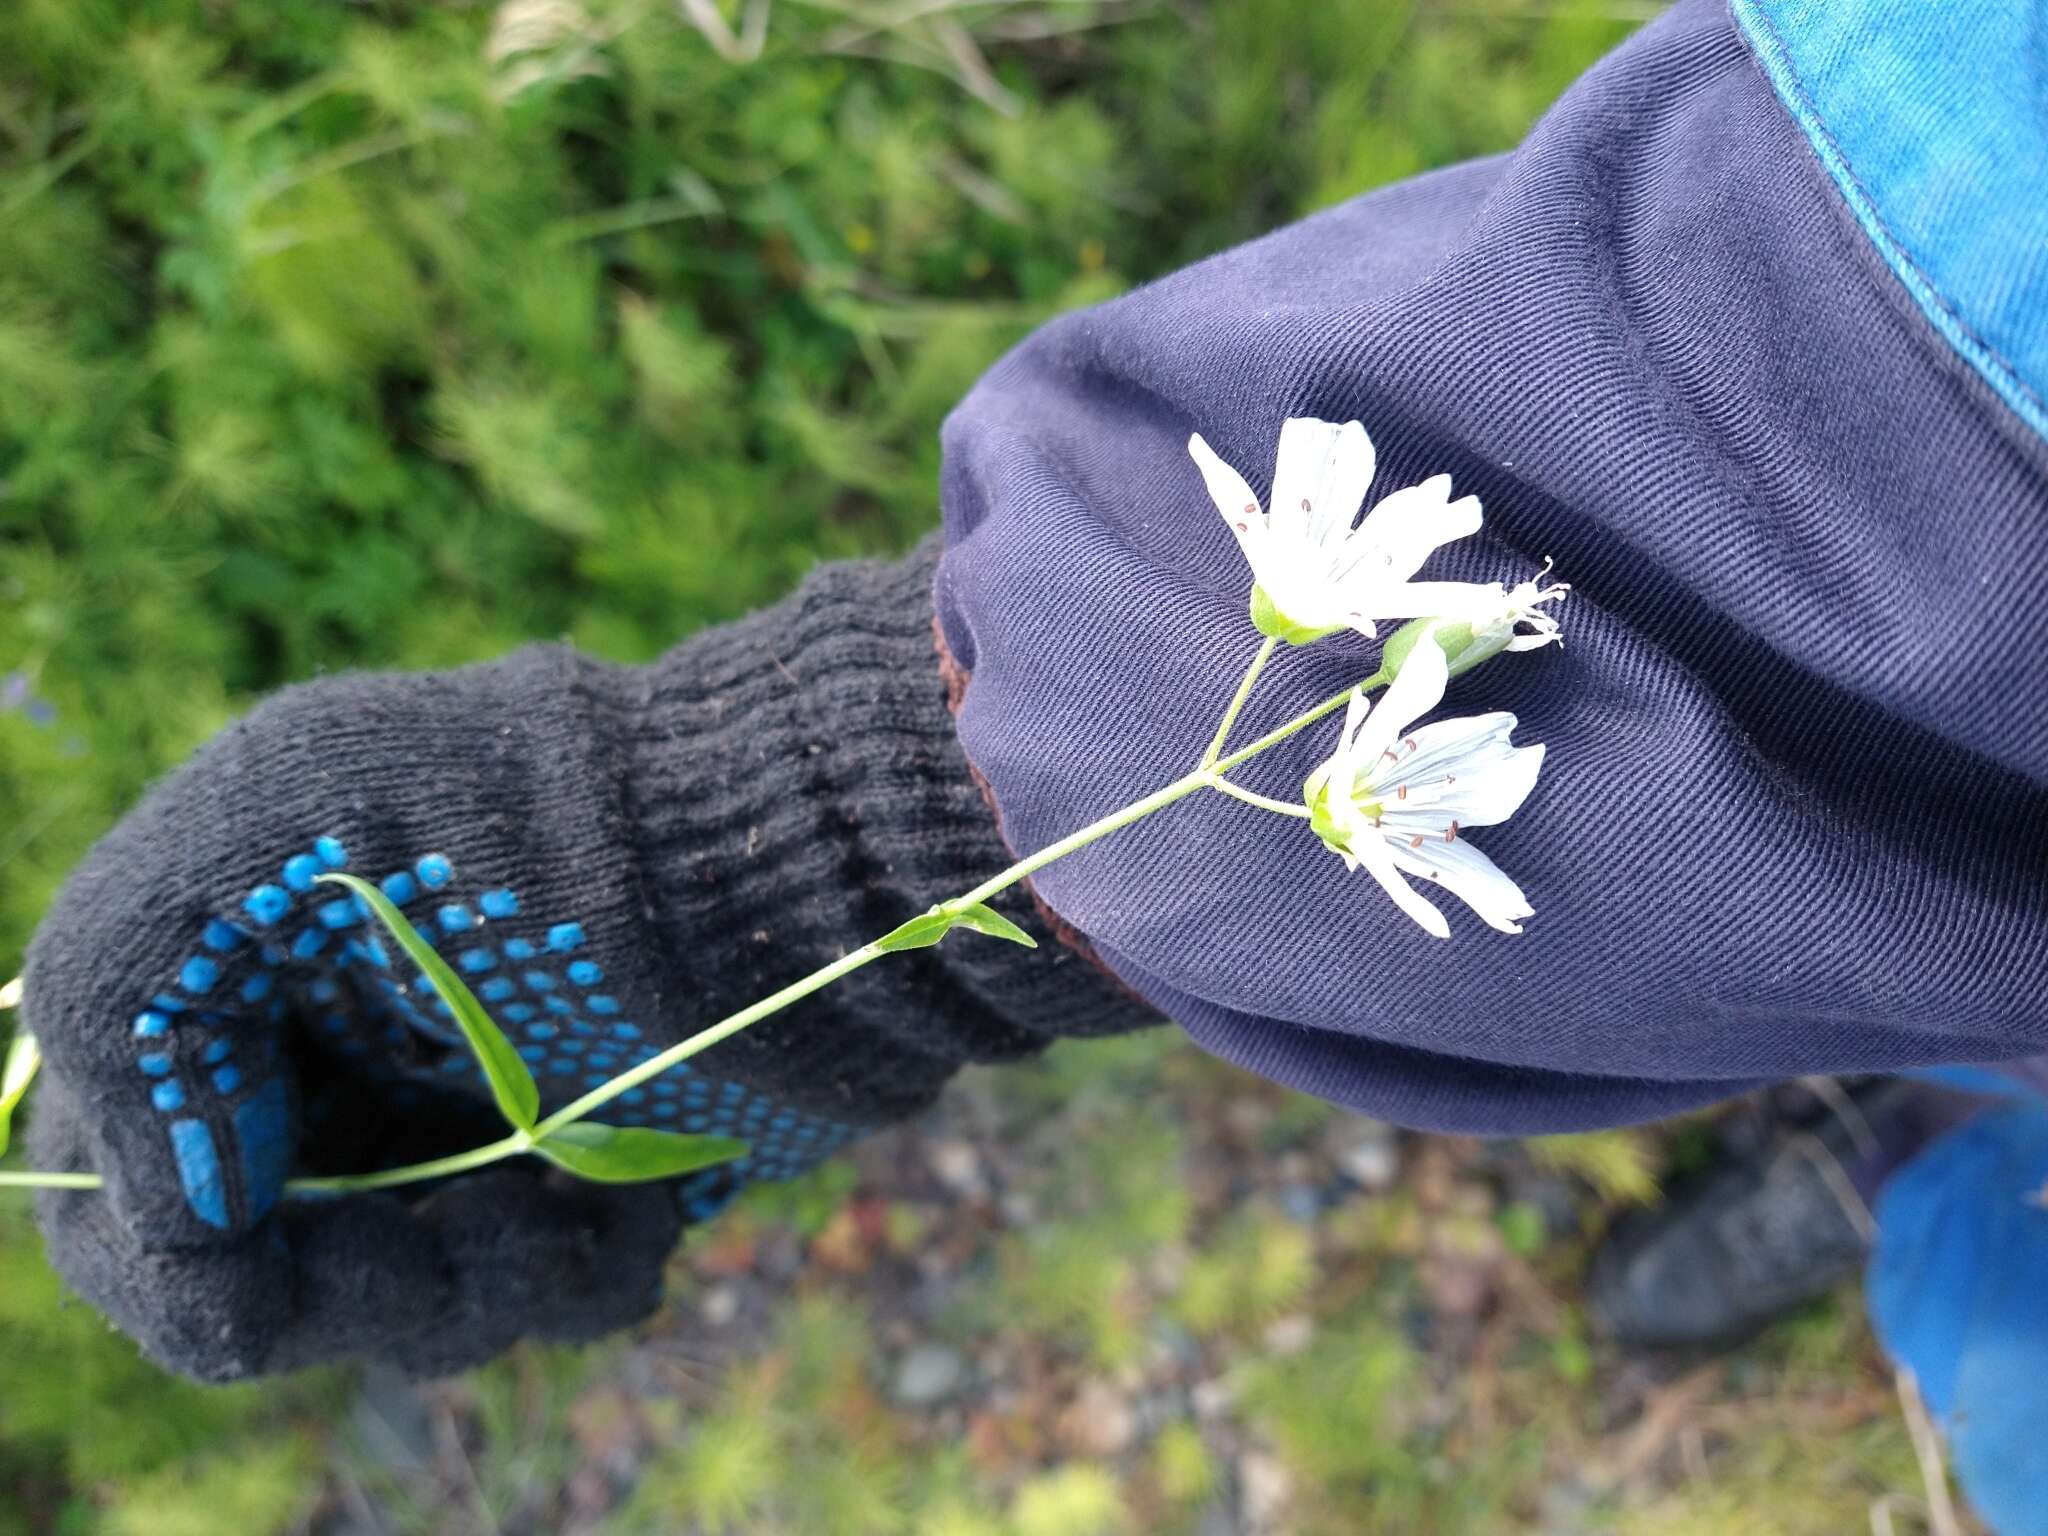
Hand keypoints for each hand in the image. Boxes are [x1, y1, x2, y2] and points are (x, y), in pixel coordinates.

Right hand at [20, 547, 1150, 1380]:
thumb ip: (130, 980)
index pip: (109, 1160)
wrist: (811, 868)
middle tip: (462, 1234)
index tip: (258, 1267)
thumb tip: (196, 1218)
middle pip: (250, 1268)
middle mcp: (336, 1049)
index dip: (159, 1240)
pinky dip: (573, 1275)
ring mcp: (460, 1118)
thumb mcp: (285, 807)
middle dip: (348, 1281)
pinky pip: (530, 1301)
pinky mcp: (579, 1173)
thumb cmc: (562, 818)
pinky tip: (636, 1207)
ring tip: (570, 1198)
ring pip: (393, 1305)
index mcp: (240, 960)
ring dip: (473, 1283)